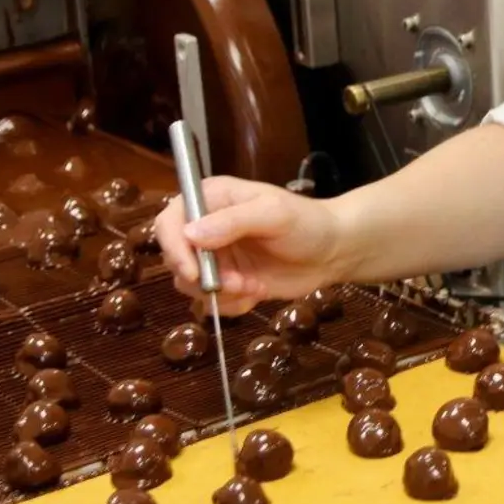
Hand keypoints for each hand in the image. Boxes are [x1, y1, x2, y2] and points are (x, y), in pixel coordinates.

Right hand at [154, 176, 348, 315]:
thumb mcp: (274, 214)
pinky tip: (256, 293)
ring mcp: (216, 257)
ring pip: (190, 285)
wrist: (333, 251)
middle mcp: (206, 227)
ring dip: (220, 293)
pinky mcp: (228, 282)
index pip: (170, 220)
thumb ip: (233, 221)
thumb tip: (190, 234)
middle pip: (174, 257)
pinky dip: (231, 304)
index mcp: (212, 199)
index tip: (193, 271)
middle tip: (237, 283)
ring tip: (252, 287)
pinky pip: (211, 302)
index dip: (174, 247)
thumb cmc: (306, 222)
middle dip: (203, 278)